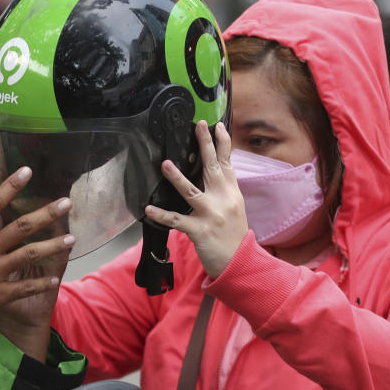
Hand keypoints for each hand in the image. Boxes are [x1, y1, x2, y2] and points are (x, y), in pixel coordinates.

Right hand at [0, 167, 74, 349]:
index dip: (10, 186)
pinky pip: (24, 288)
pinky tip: (56, 277)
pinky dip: (41, 283)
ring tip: (72, 239)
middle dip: (46, 214)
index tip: (26, 172)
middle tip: (66, 203)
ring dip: (52, 246)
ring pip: (29, 255)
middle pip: (21, 227)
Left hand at [144, 121, 246, 277]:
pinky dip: (162, 215)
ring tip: (165, 164)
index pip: (227, 163)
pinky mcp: (199, 231)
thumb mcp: (235, 207)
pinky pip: (177, 221)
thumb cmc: (234, 235)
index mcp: (232, 193)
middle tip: (199, 126)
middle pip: (212, 168)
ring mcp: (211, 215)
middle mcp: (223, 200)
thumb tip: (211, 170)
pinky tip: (149, 209)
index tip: (218, 126)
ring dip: (177, 177)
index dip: (223, 143)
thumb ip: (223, 189)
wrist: (240, 263)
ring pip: (192, 191)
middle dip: (206, 145)